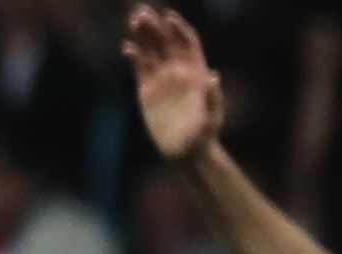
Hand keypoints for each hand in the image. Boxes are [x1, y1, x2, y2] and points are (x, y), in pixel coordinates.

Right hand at [122, 7, 225, 162]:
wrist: (186, 151)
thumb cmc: (204, 135)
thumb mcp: (212, 118)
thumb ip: (214, 98)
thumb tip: (214, 77)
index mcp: (196, 71)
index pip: (187, 43)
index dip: (179, 29)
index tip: (169, 18)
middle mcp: (179, 71)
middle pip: (166, 41)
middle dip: (155, 26)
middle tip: (142, 12)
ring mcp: (162, 79)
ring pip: (151, 50)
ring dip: (143, 35)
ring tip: (133, 21)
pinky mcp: (147, 90)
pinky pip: (139, 67)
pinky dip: (134, 56)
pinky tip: (127, 47)